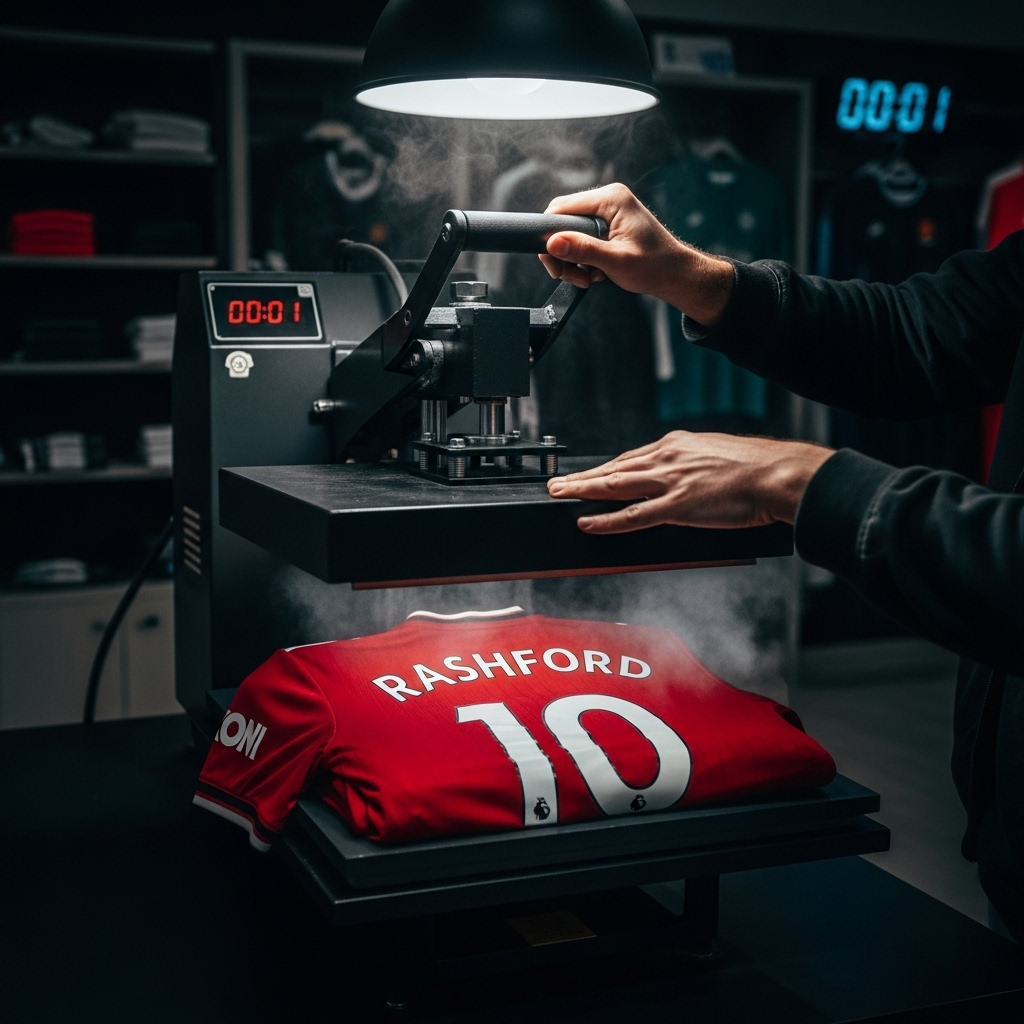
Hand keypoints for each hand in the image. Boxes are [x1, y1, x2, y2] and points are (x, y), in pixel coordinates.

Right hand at [539, 183, 734, 326]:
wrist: (675, 275)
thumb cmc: (655, 266)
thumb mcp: (616, 261)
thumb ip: (583, 250)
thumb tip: (553, 242)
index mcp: (611, 199)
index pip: (561, 209)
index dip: (550, 236)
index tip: (554, 263)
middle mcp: (608, 199)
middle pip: (563, 223)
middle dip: (562, 253)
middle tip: (572, 276)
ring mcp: (607, 211)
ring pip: (570, 235)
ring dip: (573, 261)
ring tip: (589, 278)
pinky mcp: (608, 225)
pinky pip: (582, 240)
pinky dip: (583, 260)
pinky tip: (596, 272)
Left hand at [546, 431, 834, 532]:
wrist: (779, 473)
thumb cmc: (758, 468)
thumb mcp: (718, 454)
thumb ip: (694, 464)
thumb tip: (685, 477)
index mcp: (678, 444)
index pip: (631, 457)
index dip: (605, 468)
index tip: (588, 474)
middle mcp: (669, 458)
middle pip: (615, 468)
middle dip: (583, 477)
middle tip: (557, 484)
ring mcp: (671, 482)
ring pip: (615, 486)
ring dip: (583, 492)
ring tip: (560, 497)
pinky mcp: (678, 505)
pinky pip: (633, 516)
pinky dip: (606, 520)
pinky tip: (587, 522)